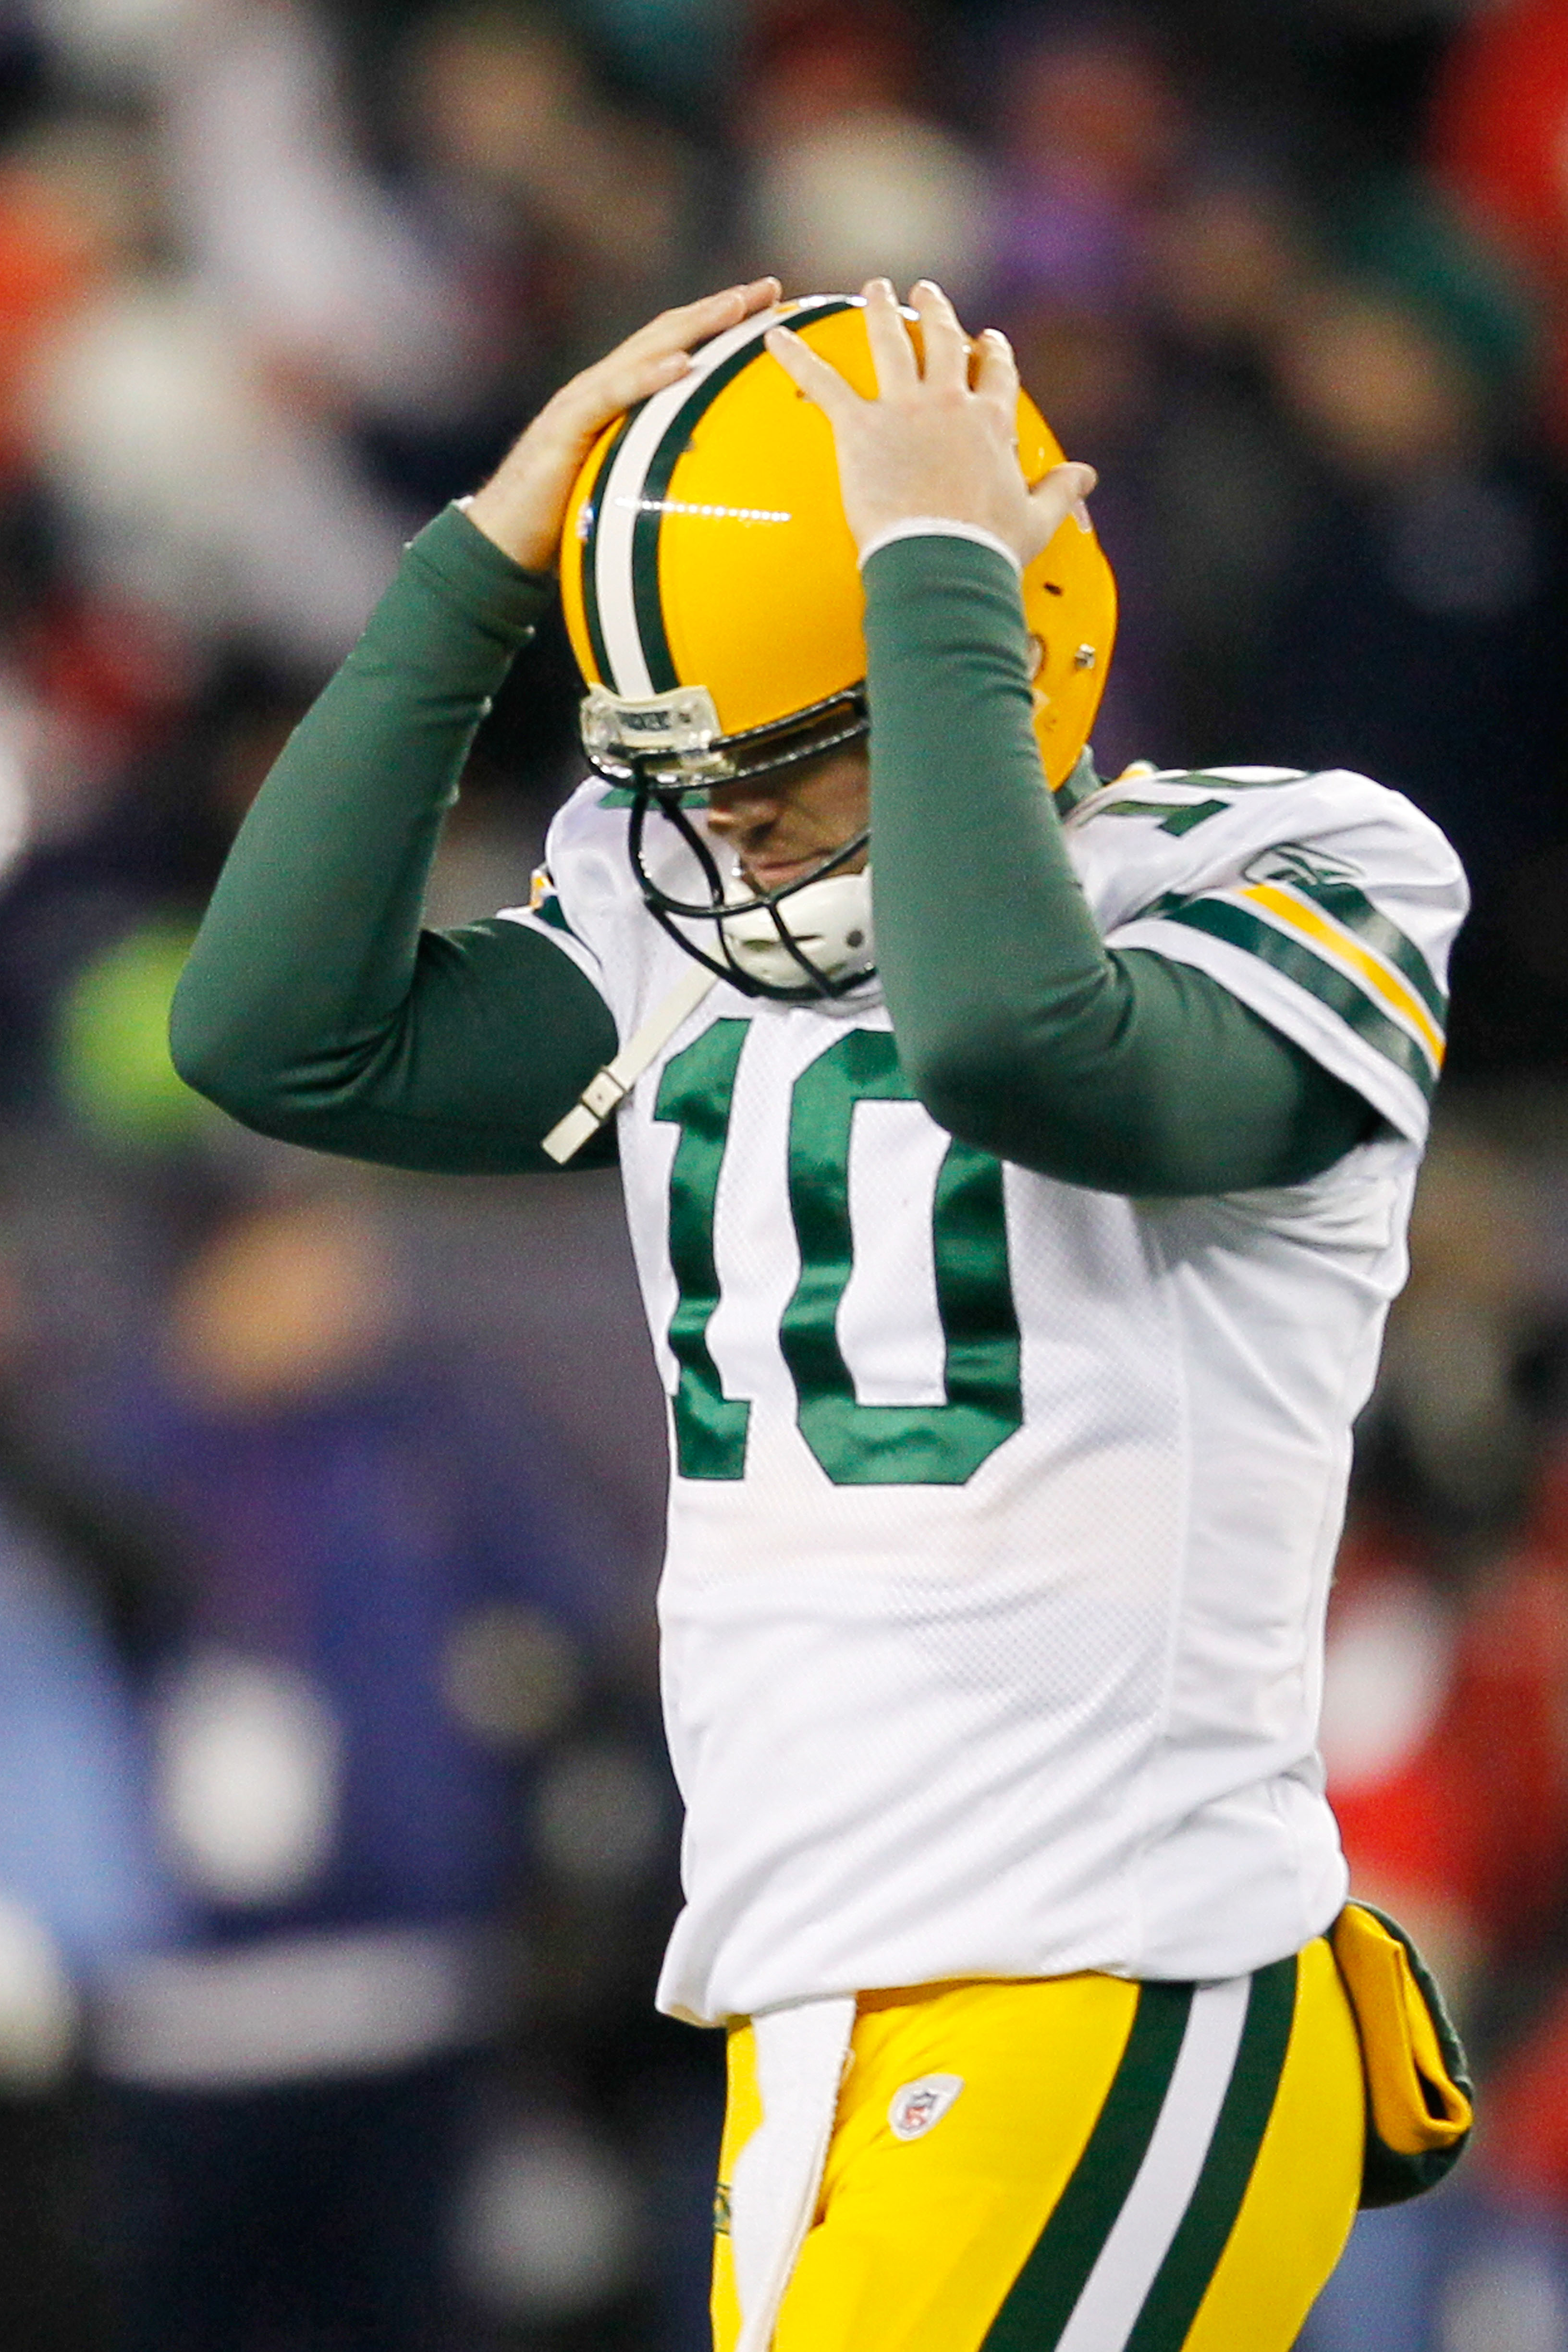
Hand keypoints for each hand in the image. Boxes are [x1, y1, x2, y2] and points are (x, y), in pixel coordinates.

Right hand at [465, 277, 781, 571]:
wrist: (501, 542)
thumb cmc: (564, 521)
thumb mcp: (627, 488)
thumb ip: (661, 472)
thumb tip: (716, 482)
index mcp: (620, 398)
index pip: (678, 347)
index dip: (722, 324)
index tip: (771, 306)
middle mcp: (602, 386)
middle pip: (669, 334)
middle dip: (720, 308)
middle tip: (770, 288)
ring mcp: (581, 401)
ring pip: (644, 351)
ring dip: (694, 326)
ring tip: (736, 307)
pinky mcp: (566, 428)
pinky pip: (611, 397)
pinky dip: (647, 377)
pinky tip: (683, 364)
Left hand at [764, 278, 1095, 568]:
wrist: (944, 565)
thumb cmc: (988, 550)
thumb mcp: (1036, 519)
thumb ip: (1059, 490)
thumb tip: (1087, 474)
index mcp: (991, 423)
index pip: (996, 374)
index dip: (992, 353)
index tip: (987, 341)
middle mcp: (950, 403)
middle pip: (944, 343)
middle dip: (935, 311)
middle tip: (924, 290)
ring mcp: (904, 410)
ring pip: (891, 343)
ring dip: (881, 312)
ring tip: (874, 289)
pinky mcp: (861, 428)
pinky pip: (823, 382)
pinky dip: (796, 358)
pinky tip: (775, 335)